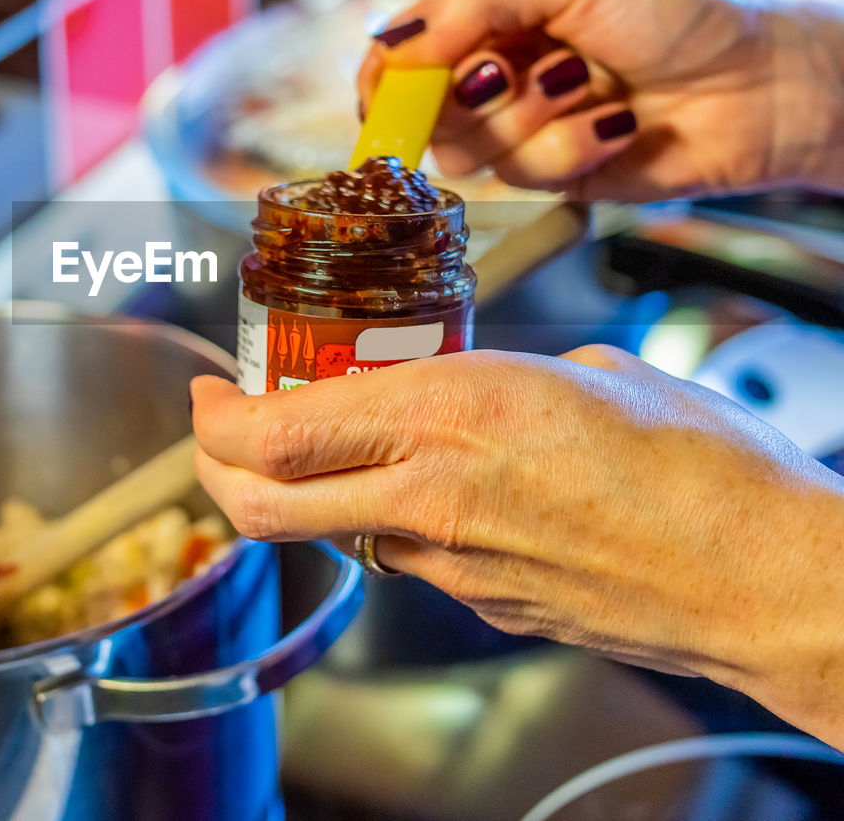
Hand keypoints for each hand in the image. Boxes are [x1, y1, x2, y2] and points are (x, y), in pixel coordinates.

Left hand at [192, 346, 843, 747]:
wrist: (766, 579)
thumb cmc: (701, 462)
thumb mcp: (580, 371)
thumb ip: (493, 378)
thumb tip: (455, 381)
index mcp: (449, 415)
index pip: (275, 433)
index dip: (217, 416)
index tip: (212, 390)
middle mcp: (429, 498)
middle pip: (260, 503)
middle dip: (213, 466)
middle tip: (220, 429)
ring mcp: (449, 567)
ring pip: (324, 532)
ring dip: (297, 490)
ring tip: (323, 443)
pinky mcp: (480, 608)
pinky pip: (398, 558)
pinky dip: (375, 520)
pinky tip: (417, 486)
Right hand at [359, 0, 843, 198]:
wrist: (763, 79)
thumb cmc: (680, 7)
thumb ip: (473, 2)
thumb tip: (393, 44)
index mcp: (488, 6)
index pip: (402, 51)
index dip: (389, 79)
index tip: (393, 97)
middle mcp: (496, 66)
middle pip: (423, 110)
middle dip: (471, 96)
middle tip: (512, 71)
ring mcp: (523, 122)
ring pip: (470, 151)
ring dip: (532, 120)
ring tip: (587, 86)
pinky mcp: (554, 171)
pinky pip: (525, 178)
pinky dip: (572, 149)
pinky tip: (613, 123)